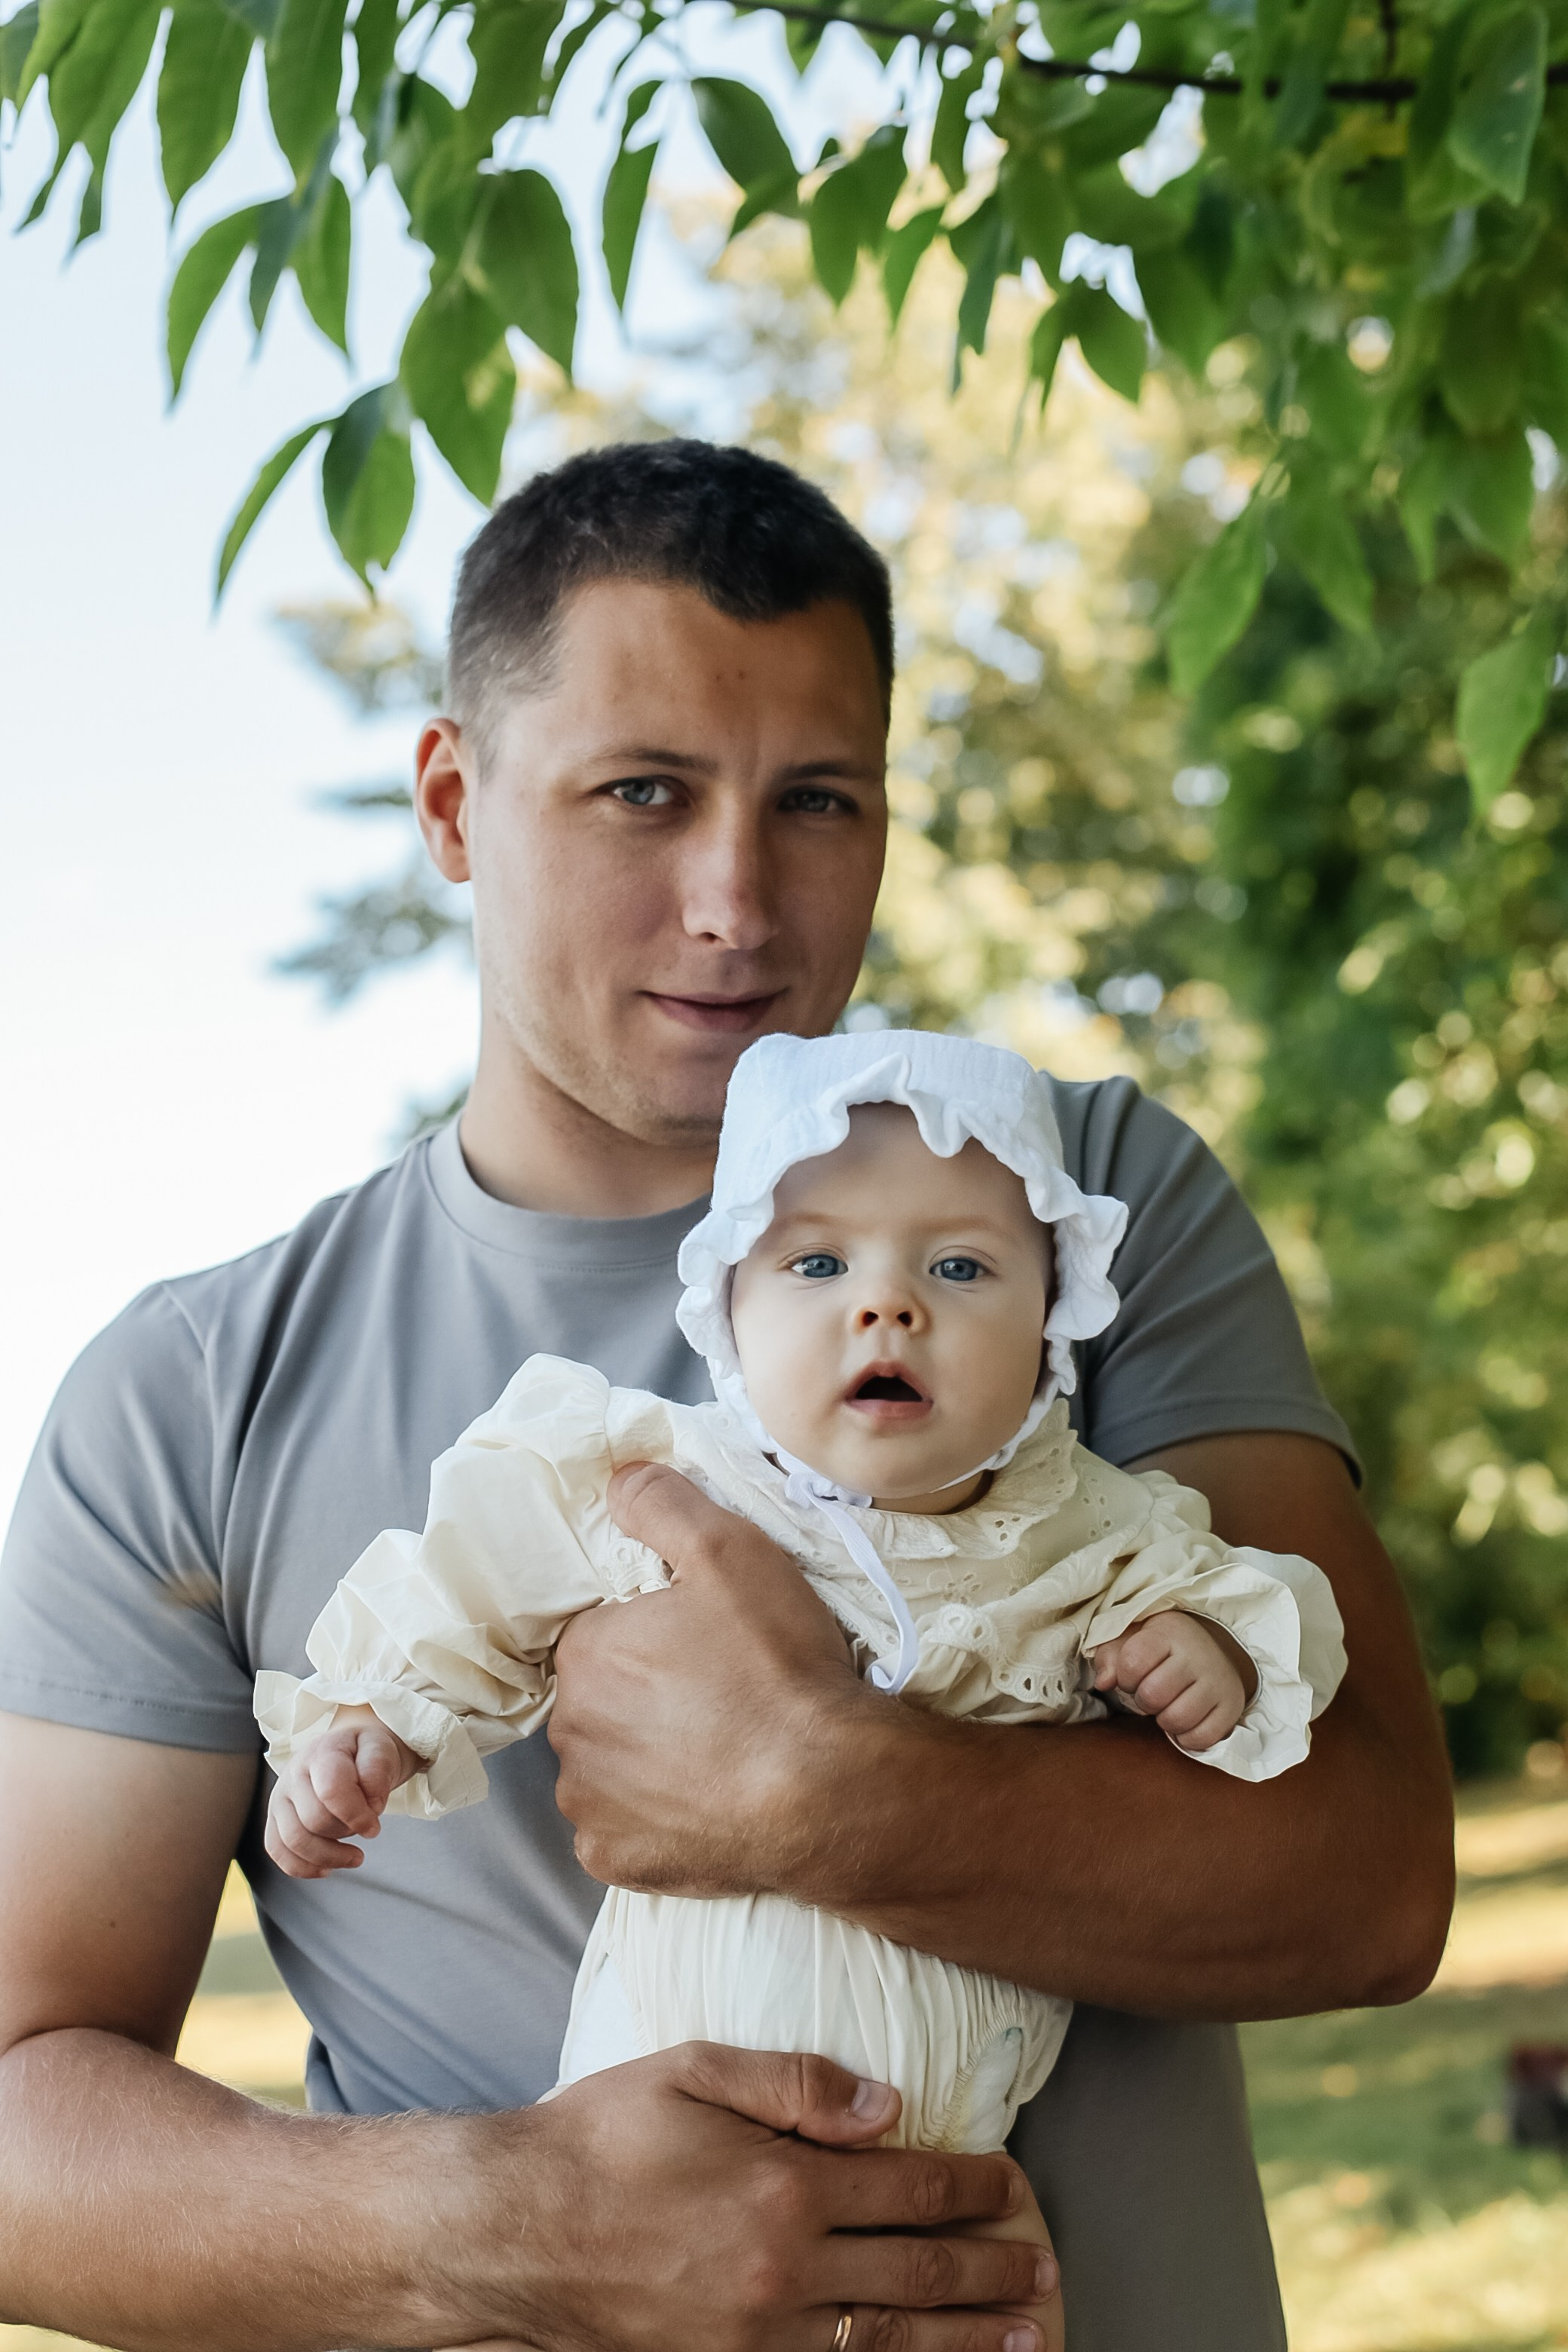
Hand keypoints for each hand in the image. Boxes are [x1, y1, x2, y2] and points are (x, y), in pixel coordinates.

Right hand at [262, 1705, 420, 1877]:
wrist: (348, 1749)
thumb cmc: (364, 1751)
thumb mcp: (380, 1749)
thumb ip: (377, 1771)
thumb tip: (371, 1803)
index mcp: (322, 1752)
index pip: (331, 1790)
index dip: (356, 1816)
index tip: (374, 1827)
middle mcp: (293, 1773)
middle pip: (314, 1820)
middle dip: (346, 1833)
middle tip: (366, 1830)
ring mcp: (280, 1796)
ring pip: (293, 1841)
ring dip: (328, 1857)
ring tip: (354, 1856)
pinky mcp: (275, 1818)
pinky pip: (277, 1851)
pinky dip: (303, 1867)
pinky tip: (327, 1868)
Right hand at [445, 2043, 1055, 2351]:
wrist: (513, 2231)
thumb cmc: (601, 2137)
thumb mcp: (695, 2070)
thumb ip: (798, 2083)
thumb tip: (889, 2104)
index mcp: (786, 2184)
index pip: (909, 2187)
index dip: (970, 2187)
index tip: (1011, 2183)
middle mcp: (785, 2270)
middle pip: (917, 2272)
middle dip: (990, 2270)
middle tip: (1043, 2269)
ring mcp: (759, 2338)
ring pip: (890, 2342)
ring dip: (965, 2342)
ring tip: (1025, 2338)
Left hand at [549, 1462, 876, 1895]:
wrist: (830, 1792)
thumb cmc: (778, 1669)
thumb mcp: (730, 1551)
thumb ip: (662, 1505)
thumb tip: (618, 1479)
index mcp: (585, 1654)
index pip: (598, 1633)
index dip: (647, 1633)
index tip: (700, 1643)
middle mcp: (569, 1732)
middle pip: (599, 1700)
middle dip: (643, 1695)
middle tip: (717, 1694)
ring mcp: (590, 1805)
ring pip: (608, 1767)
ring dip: (646, 1759)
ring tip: (720, 1751)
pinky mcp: (619, 1860)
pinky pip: (624, 1832)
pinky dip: (657, 1820)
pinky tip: (709, 1802)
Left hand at [1090, 1610, 1257, 1753]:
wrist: (1214, 1652)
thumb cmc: (1163, 1649)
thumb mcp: (1133, 1639)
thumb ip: (1110, 1656)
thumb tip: (1103, 1683)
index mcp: (1169, 1633)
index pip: (1132, 1663)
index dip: (1124, 1678)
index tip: (1132, 1676)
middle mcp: (1197, 1655)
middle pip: (1152, 1695)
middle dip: (1143, 1700)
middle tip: (1151, 1693)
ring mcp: (1218, 1682)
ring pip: (1177, 1719)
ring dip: (1164, 1721)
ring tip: (1168, 1706)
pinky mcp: (1231, 1708)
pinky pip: (1202, 1738)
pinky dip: (1187, 1737)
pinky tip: (1185, 1721)